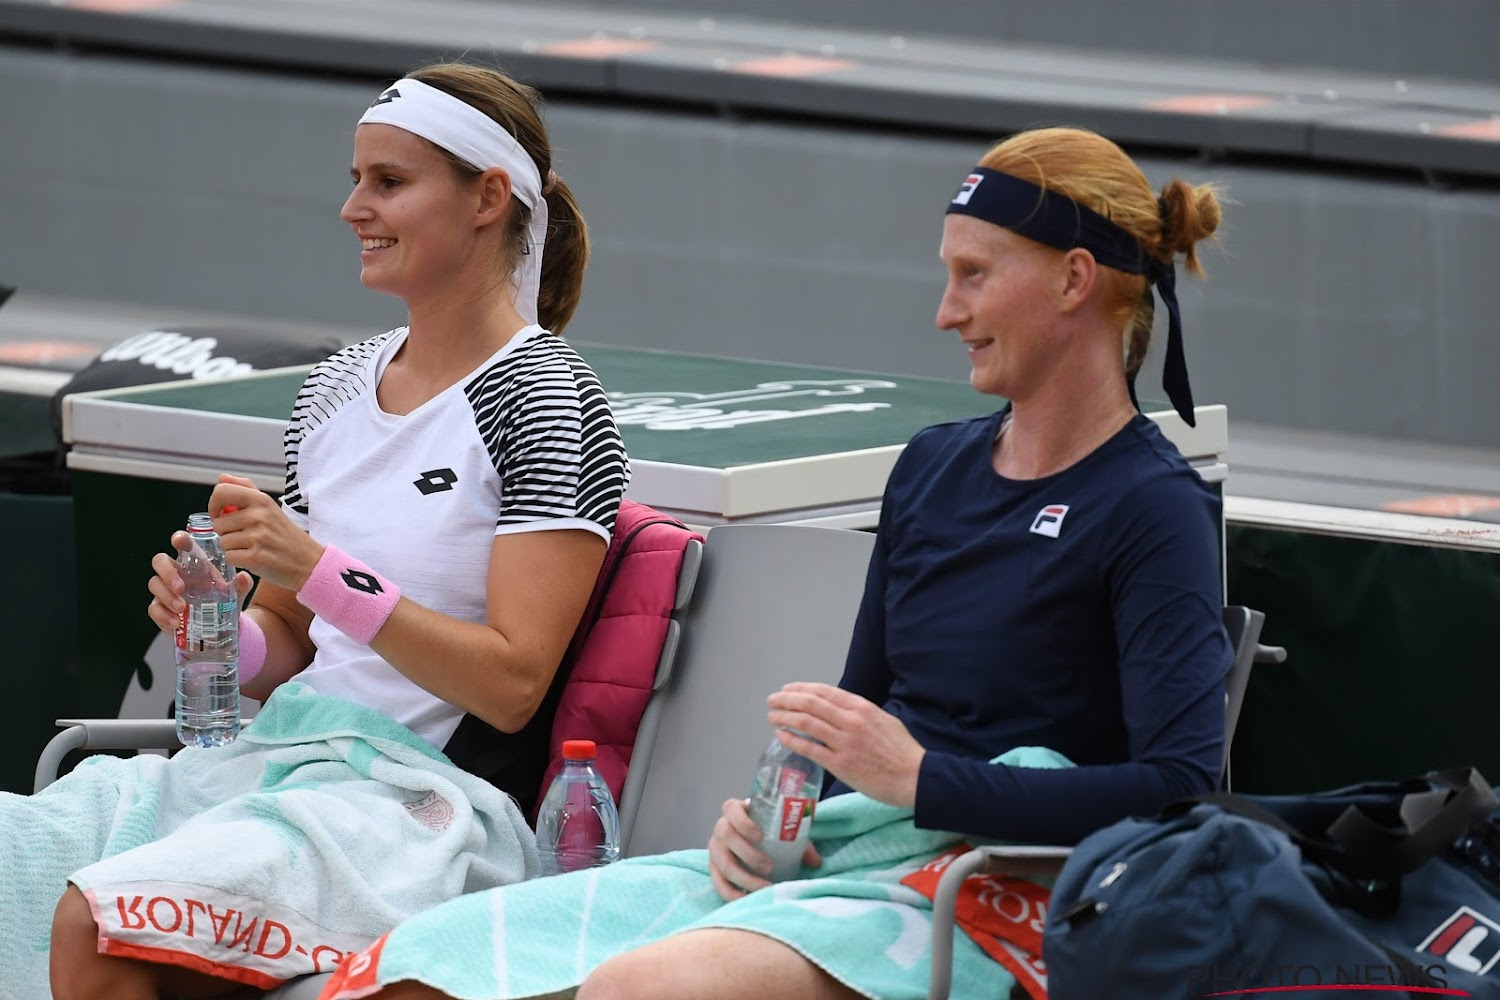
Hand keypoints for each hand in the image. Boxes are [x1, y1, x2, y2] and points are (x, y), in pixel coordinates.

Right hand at [147, 536, 253, 636]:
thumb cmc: (222, 604)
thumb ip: (241, 585)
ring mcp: (165, 591)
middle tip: (181, 587)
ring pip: (154, 584)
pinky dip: (163, 615)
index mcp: (194, 565)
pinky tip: (176, 622)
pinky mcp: (160, 609)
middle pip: (160, 561)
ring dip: (167, 596)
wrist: (217, 629)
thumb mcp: (234, 594)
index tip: (179, 540)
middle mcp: (177, 574)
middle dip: (168, 572)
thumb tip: (244, 577)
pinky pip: (153, 608)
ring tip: (182, 609)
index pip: (184, 547)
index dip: (179, 540)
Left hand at [208, 473, 323, 590]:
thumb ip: (244, 488)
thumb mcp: (269, 505)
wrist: (307, 561)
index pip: (220, 492)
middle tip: (247, 535)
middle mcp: (258, 516)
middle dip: (226, 531)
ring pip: (223, 541)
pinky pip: (229, 557)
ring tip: (253, 546)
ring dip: (233, 547)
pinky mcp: (255, 557)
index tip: (222, 515)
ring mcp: (257, 537)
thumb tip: (221, 478)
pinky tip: (254, 557)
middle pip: (218, 523)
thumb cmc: (285, 534)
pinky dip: (238, 560)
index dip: (214, 506)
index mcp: (261, 500)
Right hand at [706, 796, 820, 901]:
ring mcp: (715, 849)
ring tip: (764, 887)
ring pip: (721, 863)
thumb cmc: (769, 830)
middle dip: (747, 853)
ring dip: (743, 878)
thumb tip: (816, 862)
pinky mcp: (714, 869)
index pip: (731, 809)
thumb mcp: (782, 829)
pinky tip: (747, 899)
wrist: (753, 839)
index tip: (759, 835)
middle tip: (769, 867)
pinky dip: (731, 893)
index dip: (742, 822)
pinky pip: (718, 882)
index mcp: (735, 811)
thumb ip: (798, 841)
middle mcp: (720, 828)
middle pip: (726, 836)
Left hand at [768, 683, 926, 808]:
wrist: (916, 776)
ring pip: (806, 723)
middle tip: (772, 701)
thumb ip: (860, 713)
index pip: (824, 692)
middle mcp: (850, 720)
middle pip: (810, 704)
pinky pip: (809, 749)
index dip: (801, 688)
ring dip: (784, 717)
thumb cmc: (903, 750)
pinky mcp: (840, 764)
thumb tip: (840, 711)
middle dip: (786, 700)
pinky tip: (780, 735)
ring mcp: (844, 742)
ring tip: (772, 716)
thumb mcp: (883, 720)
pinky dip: (791, 739)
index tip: (787, 689)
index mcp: (861, 707)